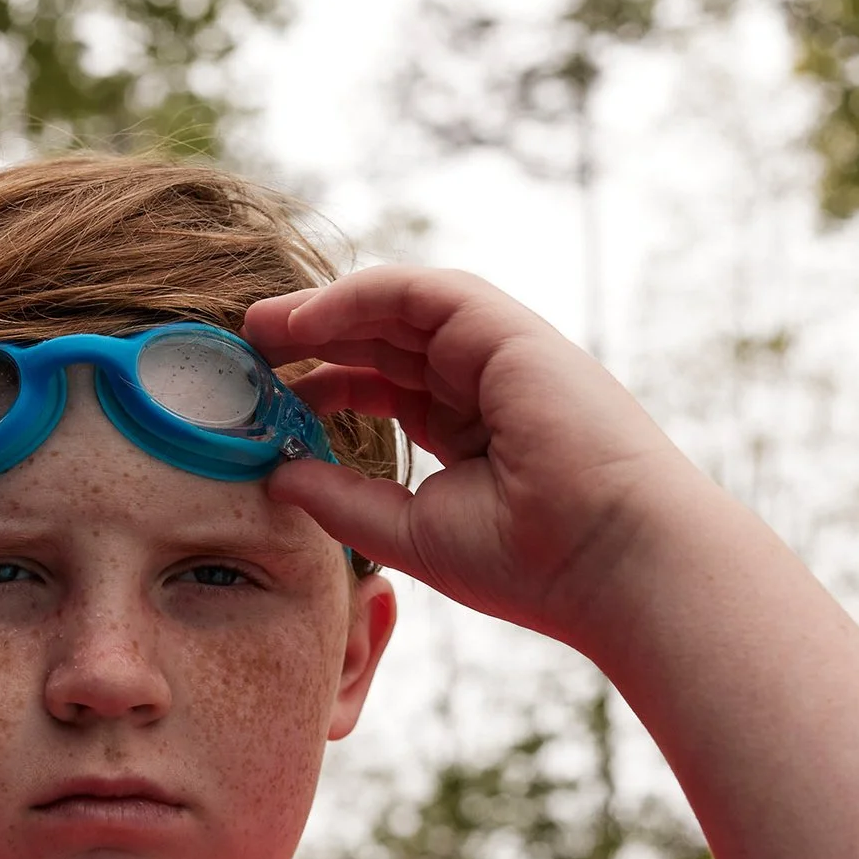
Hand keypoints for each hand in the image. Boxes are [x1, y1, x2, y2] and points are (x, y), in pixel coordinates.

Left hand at [242, 266, 713, 646]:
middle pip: (386, 340)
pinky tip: (308, 320)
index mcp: (471, 429)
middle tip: (243, 344)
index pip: (386, 387)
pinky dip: (361, 297)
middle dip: (312, 336)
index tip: (266, 396)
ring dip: (325, 310)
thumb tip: (274, 476)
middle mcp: (487, 383)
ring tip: (261, 327)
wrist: (615, 566)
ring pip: (400, 308)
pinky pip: (425, 293)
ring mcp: (502, 354)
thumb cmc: (533, 565)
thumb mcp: (411, 532)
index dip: (324, 382)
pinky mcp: (511, 334)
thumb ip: (343, 502)